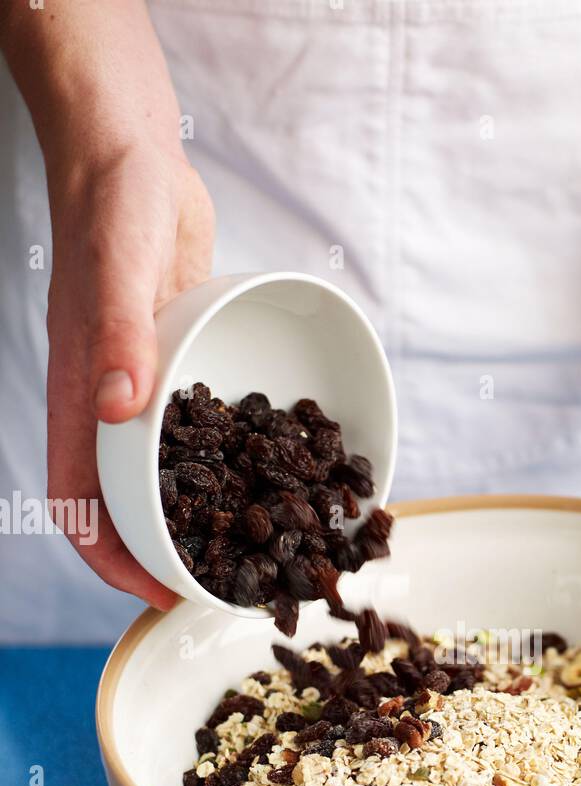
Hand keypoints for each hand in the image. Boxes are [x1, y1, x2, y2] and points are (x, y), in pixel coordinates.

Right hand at [46, 143, 214, 607]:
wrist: (134, 153)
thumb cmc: (114, 201)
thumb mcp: (119, 267)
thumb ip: (118, 334)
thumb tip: (117, 409)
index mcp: (79, 396)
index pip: (78, 501)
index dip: (110, 558)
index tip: (157, 597)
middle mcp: (108, 401)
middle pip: (124, 501)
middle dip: (162, 551)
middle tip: (219, 584)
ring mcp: (142, 385)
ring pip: (162, 471)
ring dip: (194, 512)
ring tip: (249, 546)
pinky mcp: (176, 363)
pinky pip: (194, 430)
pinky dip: (220, 460)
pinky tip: (262, 473)